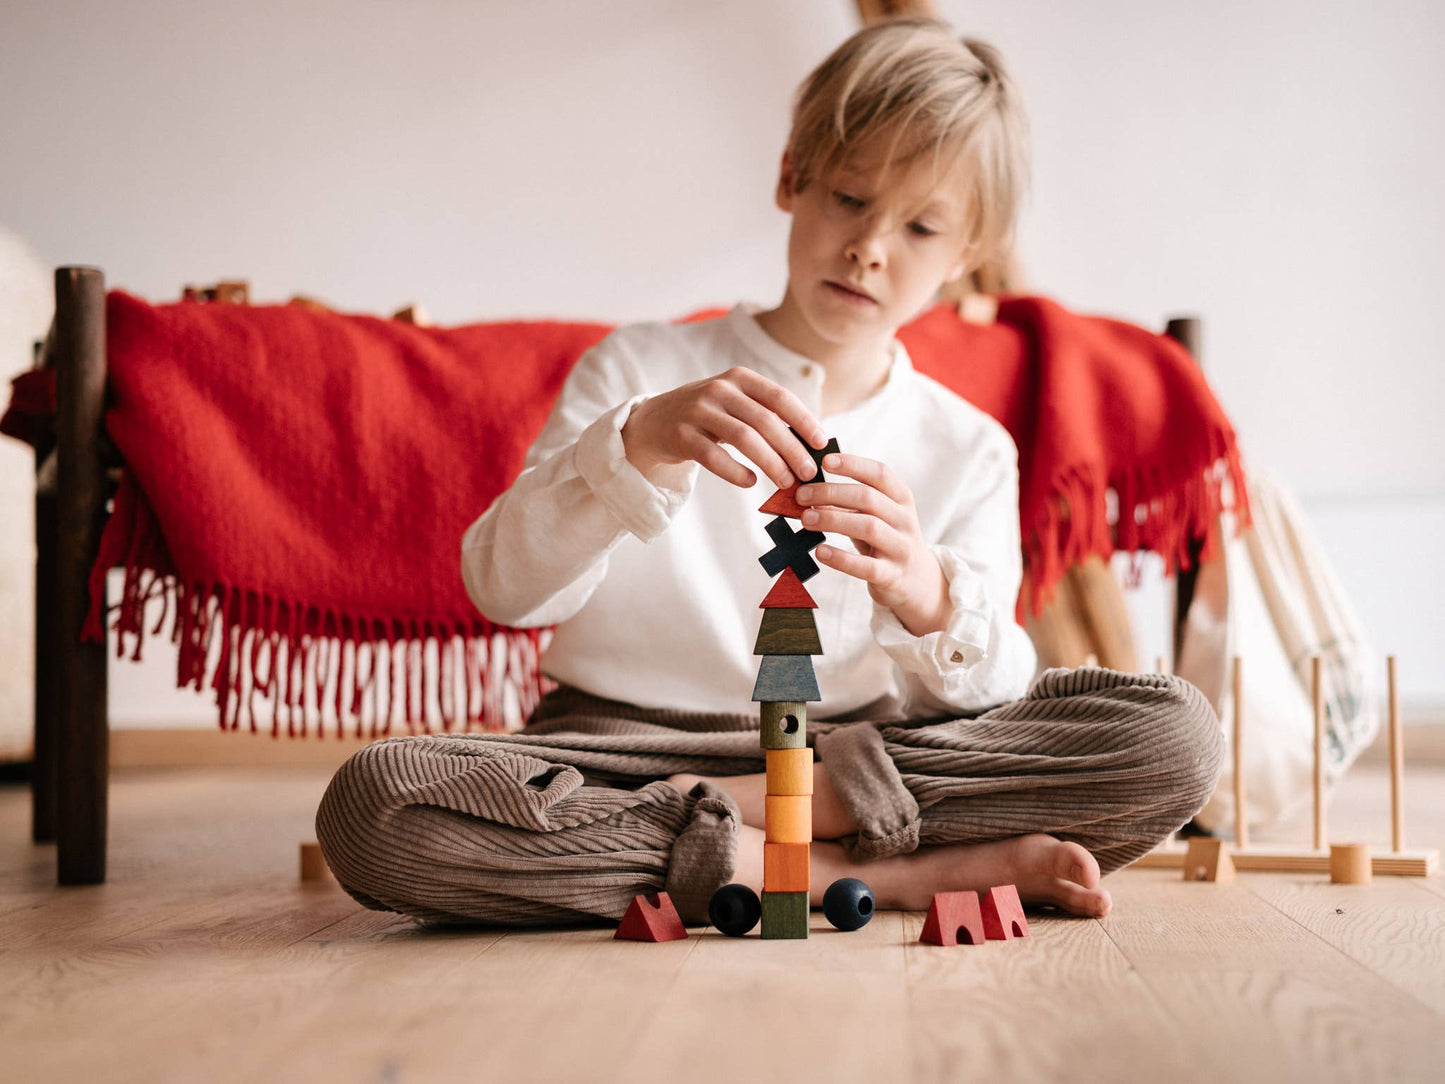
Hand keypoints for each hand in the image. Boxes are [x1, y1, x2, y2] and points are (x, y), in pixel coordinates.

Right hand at [620, 367, 827, 488]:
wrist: (654, 421)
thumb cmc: (708, 416)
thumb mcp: (736, 404)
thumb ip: (766, 416)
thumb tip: (810, 445)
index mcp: (740, 379)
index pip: (780, 397)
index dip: (804, 420)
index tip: (822, 443)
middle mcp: (719, 390)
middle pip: (766, 421)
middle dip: (792, 449)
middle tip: (808, 473)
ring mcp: (698, 411)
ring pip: (744, 438)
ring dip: (770, 463)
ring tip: (785, 482)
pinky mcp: (681, 435)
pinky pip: (714, 457)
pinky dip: (736, 472)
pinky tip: (750, 482)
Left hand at [797, 452, 949, 634]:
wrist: (917, 580)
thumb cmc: (886, 540)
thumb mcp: (877, 516)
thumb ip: (850, 502)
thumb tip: (808, 490)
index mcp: (901, 499)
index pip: (880, 473)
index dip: (853, 464)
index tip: (825, 461)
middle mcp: (904, 520)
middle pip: (868, 498)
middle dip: (831, 493)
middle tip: (801, 496)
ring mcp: (900, 548)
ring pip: (868, 527)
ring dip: (833, 520)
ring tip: (806, 520)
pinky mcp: (892, 575)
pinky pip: (866, 566)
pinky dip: (841, 558)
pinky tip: (820, 552)